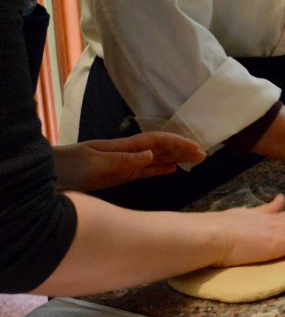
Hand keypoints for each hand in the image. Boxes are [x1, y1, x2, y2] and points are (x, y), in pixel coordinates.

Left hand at [54, 132, 205, 191]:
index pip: (157, 141)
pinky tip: (170, 169)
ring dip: (175, 157)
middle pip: (160, 147)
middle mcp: (127, 153)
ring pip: (156, 157)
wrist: (48, 173)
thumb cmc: (70, 168)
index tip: (196, 149)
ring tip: (194, 160)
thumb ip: (124, 160)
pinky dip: (160, 168)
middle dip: (182, 149)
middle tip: (203, 155)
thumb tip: (152, 153)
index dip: (177, 143)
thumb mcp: (96, 164)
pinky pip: (145, 170)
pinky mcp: (118, 175)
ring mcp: (123, 163)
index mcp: (123, 147)